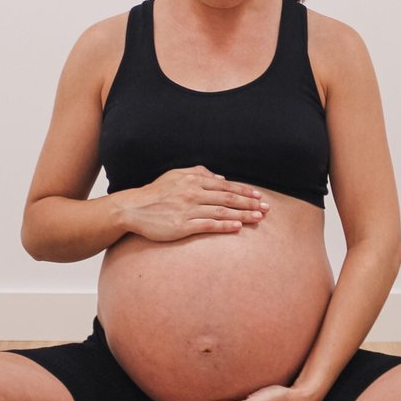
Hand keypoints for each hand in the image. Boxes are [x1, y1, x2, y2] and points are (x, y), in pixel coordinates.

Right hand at [122, 166, 268, 242]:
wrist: (133, 209)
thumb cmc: (155, 192)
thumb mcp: (175, 175)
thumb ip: (198, 173)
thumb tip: (220, 177)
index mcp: (193, 180)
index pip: (226, 185)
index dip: (245, 191)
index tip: (259, 196)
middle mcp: (193, 193)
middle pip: (228, 197)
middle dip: (250, 203)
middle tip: (267, 208)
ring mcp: (188, 209)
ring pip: (222, 211)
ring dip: (243, 214)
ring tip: (259, 218)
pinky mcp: (183, 225)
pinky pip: (208, 225)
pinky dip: (224, 225)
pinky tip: (238, 227)